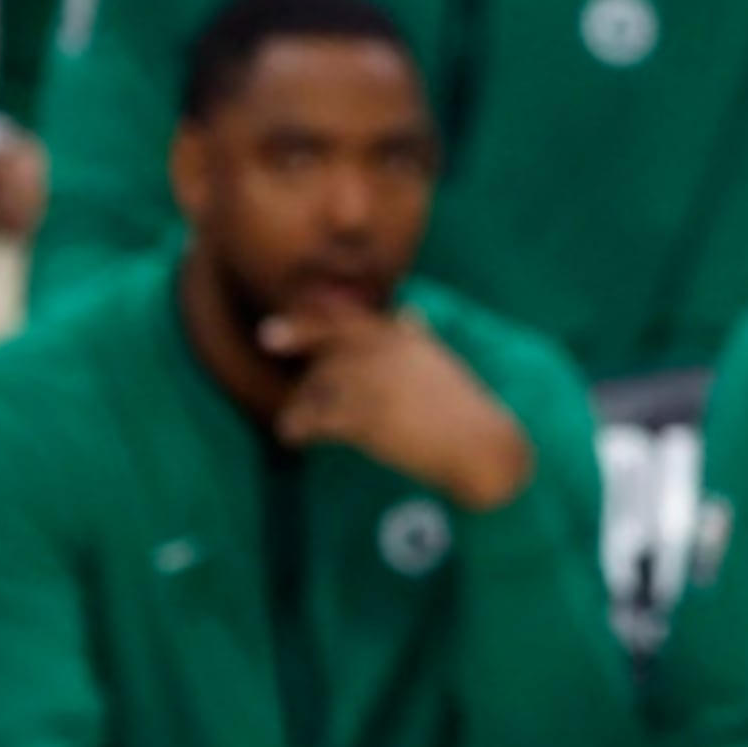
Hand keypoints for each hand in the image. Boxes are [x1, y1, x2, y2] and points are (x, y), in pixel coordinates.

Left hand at [266, 307, 532, 512]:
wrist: (480, 444)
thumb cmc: (463, 409)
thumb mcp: (442, 364)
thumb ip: (418, 339)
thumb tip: (409, 313)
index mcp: (407, 339)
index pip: (357, 316)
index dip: (325, 307)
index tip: (301, 302)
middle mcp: (391, 352)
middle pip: (332, 338)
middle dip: (299, 334)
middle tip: (267, 335)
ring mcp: (378, 381)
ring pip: (322, 381)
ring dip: (301, 401)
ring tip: (290, 423)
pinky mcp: (369, 414)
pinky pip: (322, 416)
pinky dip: (302, 427)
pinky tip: (295, 439)